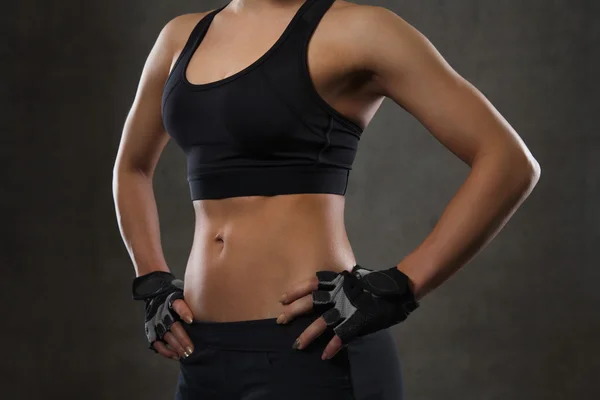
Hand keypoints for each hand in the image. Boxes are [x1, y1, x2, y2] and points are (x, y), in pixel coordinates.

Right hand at [132, 271, 195, 360]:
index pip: (178, 305)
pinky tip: (176, 355)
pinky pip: (157, 344)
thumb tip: (210, 313)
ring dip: (176, 347)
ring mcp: (156, 323)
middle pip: (173, 326)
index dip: (184, 312)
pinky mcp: (152, 332)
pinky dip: (166, 351)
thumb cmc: (175, 300)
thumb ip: (192, 303)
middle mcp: (163, 313)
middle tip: (191, 348)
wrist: (156, 296)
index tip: (191, 320)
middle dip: (182, 338)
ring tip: (186, 353)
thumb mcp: (183, 296)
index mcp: (172, 301)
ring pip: (167, 337)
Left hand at [277, 265, 418, 359]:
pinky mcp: (357, 322)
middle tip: (280, 320)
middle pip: (310, 303)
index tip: (282, 298)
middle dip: (293, 312)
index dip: (295, 290)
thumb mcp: (353, 278)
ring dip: (307, 335)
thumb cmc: (375, 283)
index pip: (311, 284)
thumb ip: (340, 283)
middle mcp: (338, 294)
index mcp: (337, 282)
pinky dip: (332, 347)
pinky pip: (341, 337)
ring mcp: (347, 309)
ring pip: (321, 323)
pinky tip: (324, 355)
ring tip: (297, 345)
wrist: (396, 289)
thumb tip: (329, 284)